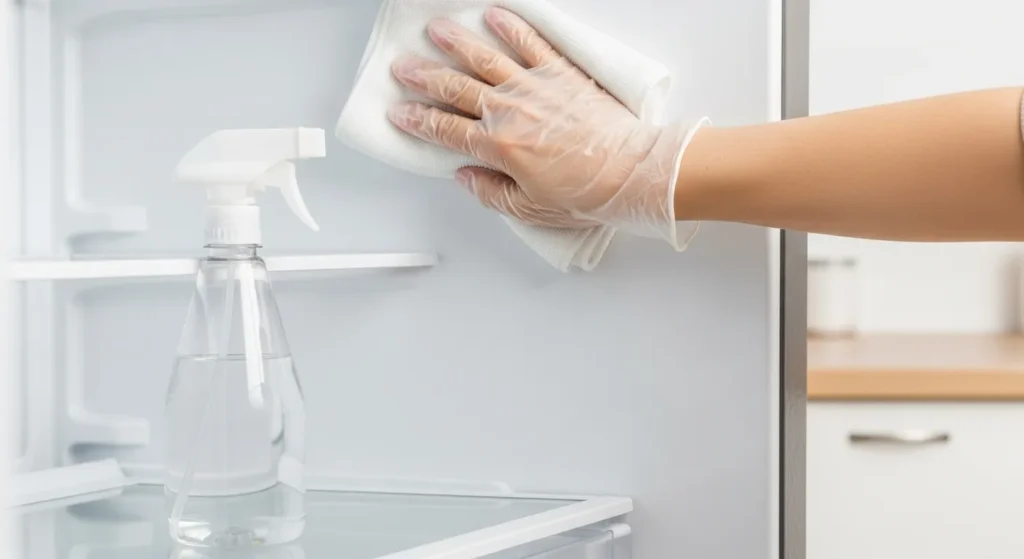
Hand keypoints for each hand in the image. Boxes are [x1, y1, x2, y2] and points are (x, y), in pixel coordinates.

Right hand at [387, 7, 699, 243]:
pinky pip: (531, 44)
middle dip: (424, 77)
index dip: (418, 120)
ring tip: (436, 31)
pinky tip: (494, 16)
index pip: (446, 130)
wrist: (631, 173)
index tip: (399, 112)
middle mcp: (511, 112)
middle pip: (456, 89)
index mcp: (499, 148)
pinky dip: (511, 27)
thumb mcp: (529, 209)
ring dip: (456, 43)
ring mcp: (535, 89)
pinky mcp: (561, 74)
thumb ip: (490, 192)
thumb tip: (466, 178)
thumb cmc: (587, 193)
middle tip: (403, 67)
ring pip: (485, 59)